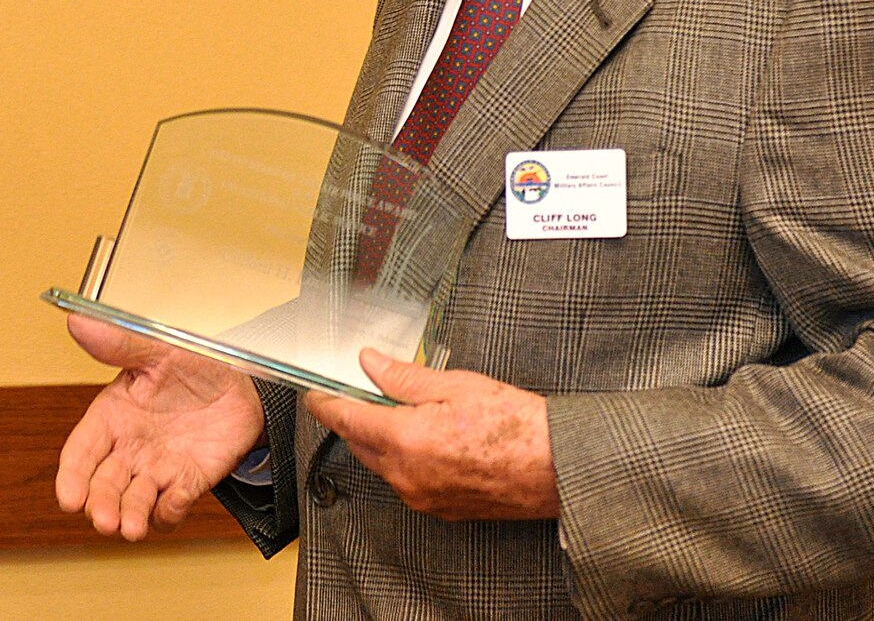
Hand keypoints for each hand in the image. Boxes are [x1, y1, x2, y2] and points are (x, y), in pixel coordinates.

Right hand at [56, 314, 265, 540]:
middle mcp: (130, 448)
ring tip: (132, 527)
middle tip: (104, 519)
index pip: (82, 451)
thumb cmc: (194, 365)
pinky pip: (172, 506)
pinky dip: (171, 509)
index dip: (72, 476)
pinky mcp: (187, 482)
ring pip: (134, 502)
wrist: (243, 385)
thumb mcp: (158, 349)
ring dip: (131, 517)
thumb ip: (119, 343)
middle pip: (104, 485)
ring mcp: (158, 468)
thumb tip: (78, 322)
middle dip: (101, 505)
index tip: (69, 498)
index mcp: (113, 416)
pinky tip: (173, 501)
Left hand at [303, 347, 557, 521]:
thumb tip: (370, 364)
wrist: (558, 470)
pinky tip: (423, 440)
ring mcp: (422, 497)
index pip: (347, 418)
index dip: (325, 403)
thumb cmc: (517, 426)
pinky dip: (402, 460)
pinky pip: (405, 482)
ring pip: (381, 464)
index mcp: (405, 440)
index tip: (314, 392)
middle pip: (359, 443)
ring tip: (398, 411)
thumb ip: (405, 377)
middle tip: (361, 392)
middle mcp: (406, 475)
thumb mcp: (457, 385)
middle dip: (354, 418)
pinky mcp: (439, 509)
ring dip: (379, 440)